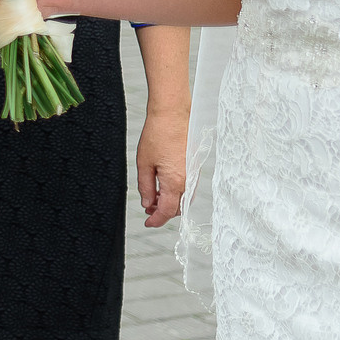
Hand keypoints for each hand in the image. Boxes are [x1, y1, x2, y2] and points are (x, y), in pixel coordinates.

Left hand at [138, 107, 188, 227]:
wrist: (173, 115)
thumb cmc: (157, 136)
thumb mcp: (144, 163)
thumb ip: (145, 187)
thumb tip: (148, 204)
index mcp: (175, 182)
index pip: (166, 211)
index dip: (156, 220)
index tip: (147, 223)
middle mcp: (188, 181)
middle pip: (177, 208)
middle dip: (162, 213)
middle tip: (147, 211)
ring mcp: (194, 175)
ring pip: (183, 199)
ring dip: (169, 204)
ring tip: (152, 200)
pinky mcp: (195, 168)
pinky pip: (187, 189)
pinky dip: (176, 194)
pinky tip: (163, 189)